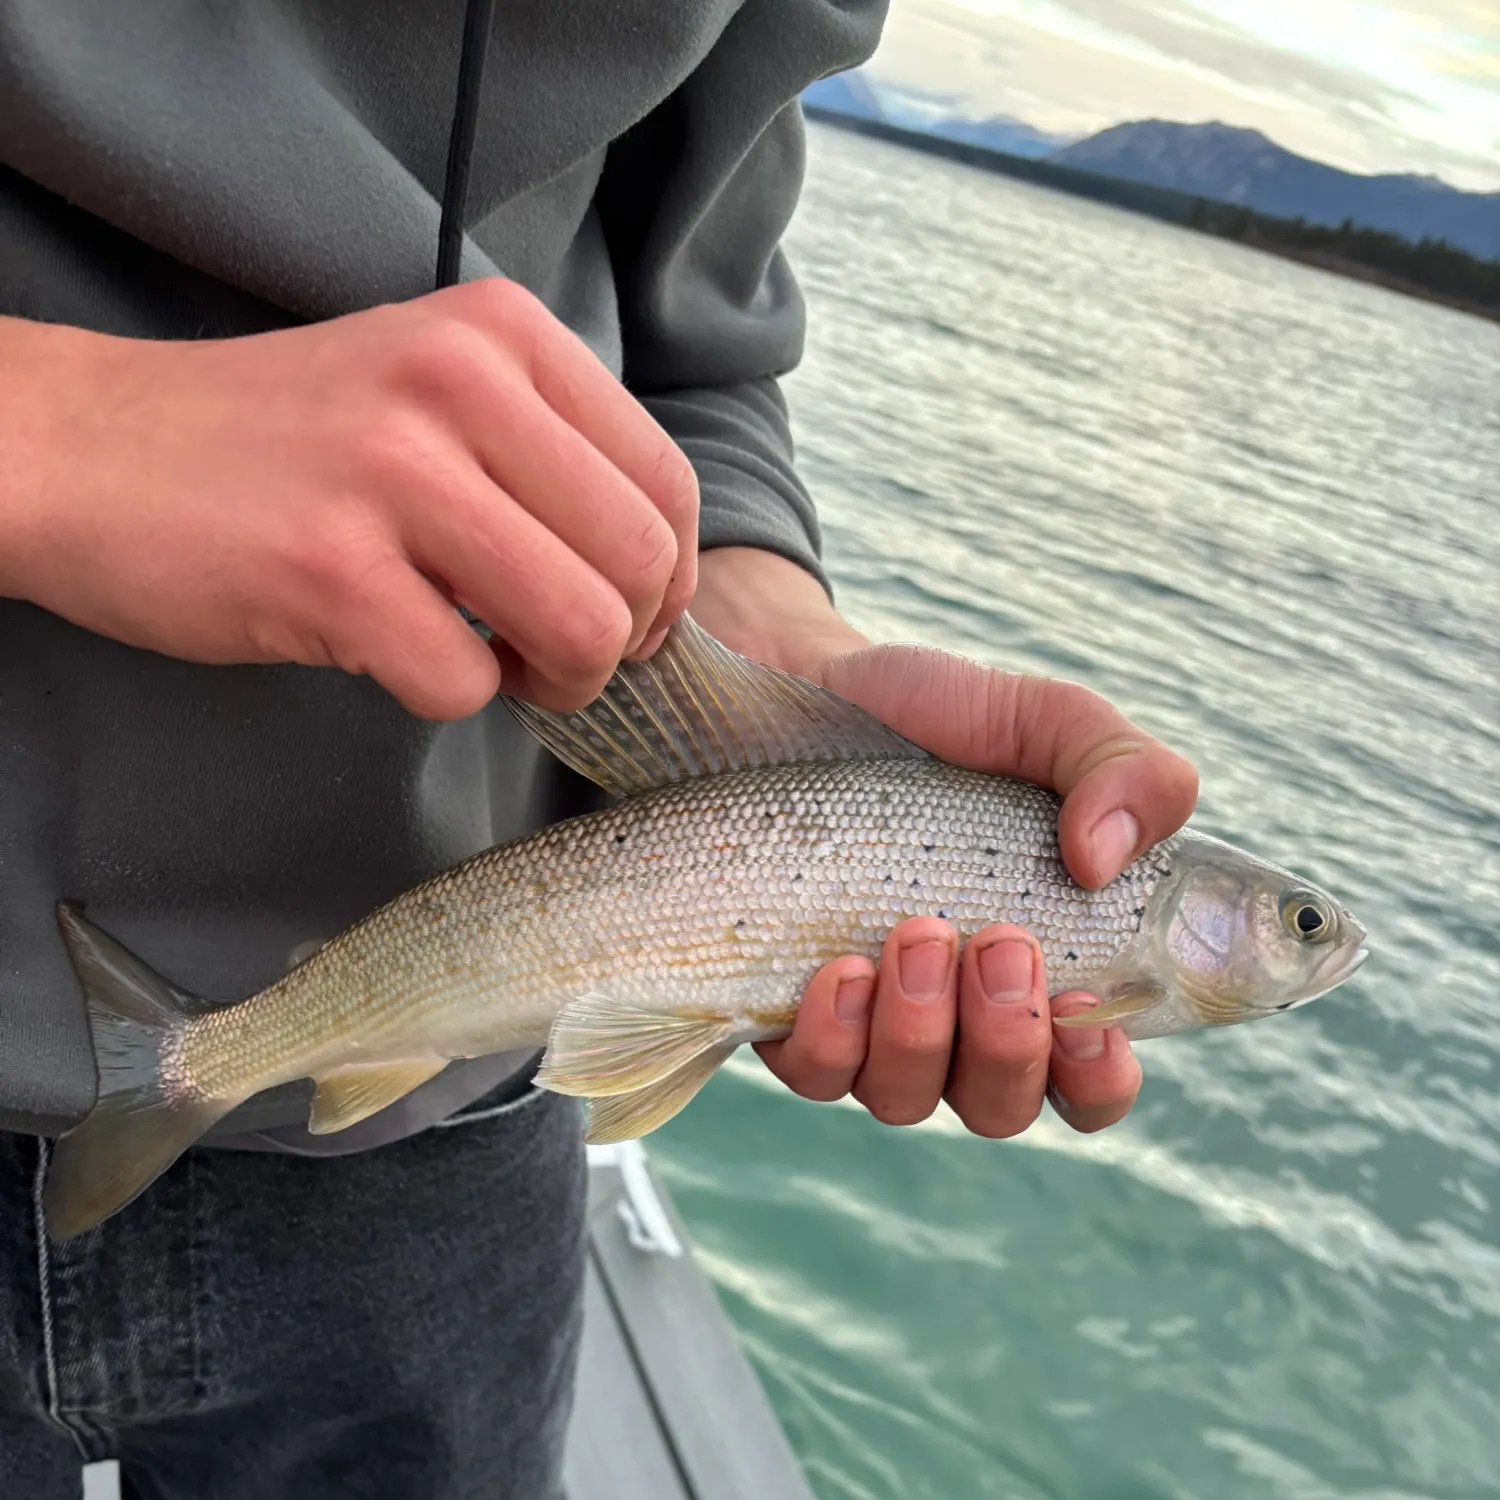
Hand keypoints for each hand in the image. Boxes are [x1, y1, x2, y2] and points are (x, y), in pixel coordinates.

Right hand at [0, 282, 697, 718]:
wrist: (88, 448)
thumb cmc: (281, 439)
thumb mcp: (432, 386)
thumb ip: (546, 452)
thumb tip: (651, 575)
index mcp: (502, 334)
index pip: (665, 482)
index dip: (666, 579)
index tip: (624, 615)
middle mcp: (460, 384)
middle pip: (640, 562)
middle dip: (622, 642)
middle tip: (558, 656)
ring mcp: (392, 473)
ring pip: (582, 627)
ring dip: (558, 681)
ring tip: (501, 666)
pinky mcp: (330, 568)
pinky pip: (465, 681)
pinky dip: (449, 695)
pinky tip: (402, 655)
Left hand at [691, 548, 1198, 1137]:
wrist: (805, 683)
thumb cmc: (938, 719)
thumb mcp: (1048, 722)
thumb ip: (1125, 770)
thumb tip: (1105, 859)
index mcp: (1039, 967)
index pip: (1086, 1080)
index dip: (1096, 1078)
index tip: (1089, 1018)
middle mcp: (956, 1017)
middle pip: (997, 1106)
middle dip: (1008, 1044)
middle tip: (999, 942)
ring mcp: (868, 1021)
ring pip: (905, 1097)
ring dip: (921, 1033)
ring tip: (917, 932)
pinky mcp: (786, 1007)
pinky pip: (813, 1070)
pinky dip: (835, 1035)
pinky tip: (842, 969)